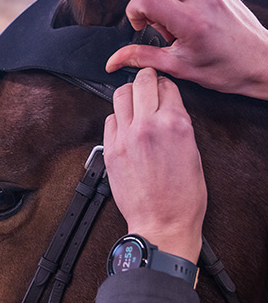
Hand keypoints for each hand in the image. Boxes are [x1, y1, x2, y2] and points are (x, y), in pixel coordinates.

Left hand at [104, 68, 206, 263]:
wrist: (161, 223)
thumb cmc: (182, 197)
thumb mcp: (193, 153)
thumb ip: (178, 125)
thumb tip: (167, 109)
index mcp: (176, 123)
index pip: (166, 85)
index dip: (164, 85)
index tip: (162, 89)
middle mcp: (149, 125)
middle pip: (141, 82)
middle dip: (145, 80)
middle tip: (146, 85)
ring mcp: (126, 136)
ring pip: (120, 96)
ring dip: (128, 96)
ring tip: (133, 105)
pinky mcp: (110, 149)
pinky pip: (109, 120)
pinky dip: (117, 119)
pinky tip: (124, 127)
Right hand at [106, 0, 267, 100]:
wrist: (260, 62)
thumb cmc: (225, 69)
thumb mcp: (178, 67)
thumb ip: (142, 58)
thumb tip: (114, 60)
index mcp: (191, 21)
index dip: (135, 11)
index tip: (141, 27)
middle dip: (143, 0)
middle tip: (152, 23)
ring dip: (162, 1)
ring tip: (173, 27)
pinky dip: (178, 2)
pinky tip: (187, 22)